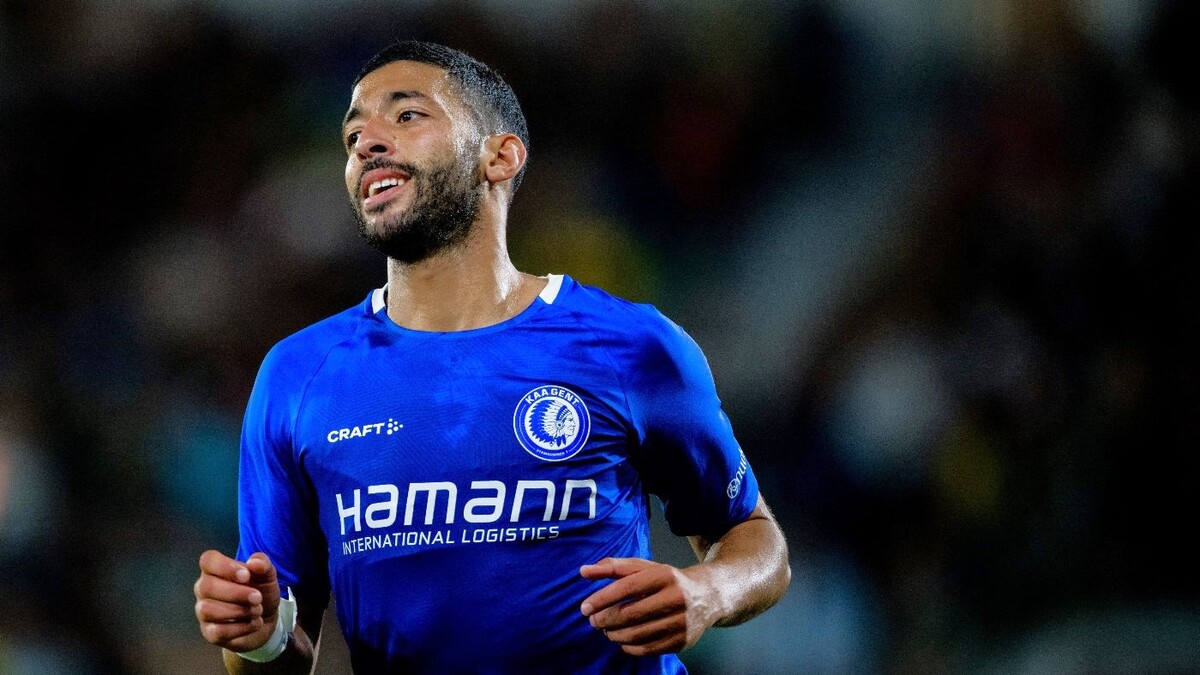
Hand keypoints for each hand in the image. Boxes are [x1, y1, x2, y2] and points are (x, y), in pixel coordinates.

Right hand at [194, 550, 280, 652]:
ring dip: (238, 611)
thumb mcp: (267, 574)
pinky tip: (254, 623)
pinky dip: (241, 628)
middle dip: (236, 593)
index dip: (225, 567)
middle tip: (257, 597)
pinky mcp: (209, 632)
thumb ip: (262, 563)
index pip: (207, 560)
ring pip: (207, 610)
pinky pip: (217, 631)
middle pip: (206, 587)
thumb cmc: (260, 590)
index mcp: (215, 569)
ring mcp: (204, 611)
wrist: (266, 618)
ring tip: (257, 610)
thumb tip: (255, 563)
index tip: (246, 575)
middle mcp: (204, 589)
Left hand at [579, 557, 718, 656]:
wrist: (709, 596)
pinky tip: (622, 639)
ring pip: (637, 634)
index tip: (584, 607)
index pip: (627, 587)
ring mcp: (681, 622)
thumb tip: (583, 571)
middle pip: (630, 614)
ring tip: (606, 630)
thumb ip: (613, 567)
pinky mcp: (682, 641)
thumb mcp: (644, 567)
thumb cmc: (668, 580)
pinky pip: (648, 649)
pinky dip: (629, 646)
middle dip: (605, 620)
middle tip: (594, 621)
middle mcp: (676, 598)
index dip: (602, 598)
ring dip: (614, 634)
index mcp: (664, 575)